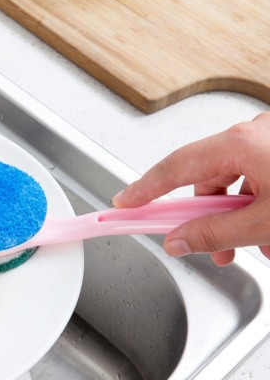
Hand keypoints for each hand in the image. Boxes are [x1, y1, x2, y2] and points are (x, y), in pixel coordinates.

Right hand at [113, 111, 269, 265]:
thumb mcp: (264, 222)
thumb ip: (216, 233)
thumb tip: (179, 240)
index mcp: (241, 143)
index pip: (175, 168)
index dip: (145, 188)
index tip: (125, 202)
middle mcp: (253, 134)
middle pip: (206, 180)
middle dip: (206, 218)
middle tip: (206, 246)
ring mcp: (269, 140)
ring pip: (233, 182)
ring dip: (235, 217)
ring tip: (257, 245)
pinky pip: (256, 178)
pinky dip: (256, 205)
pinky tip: (269, 230)